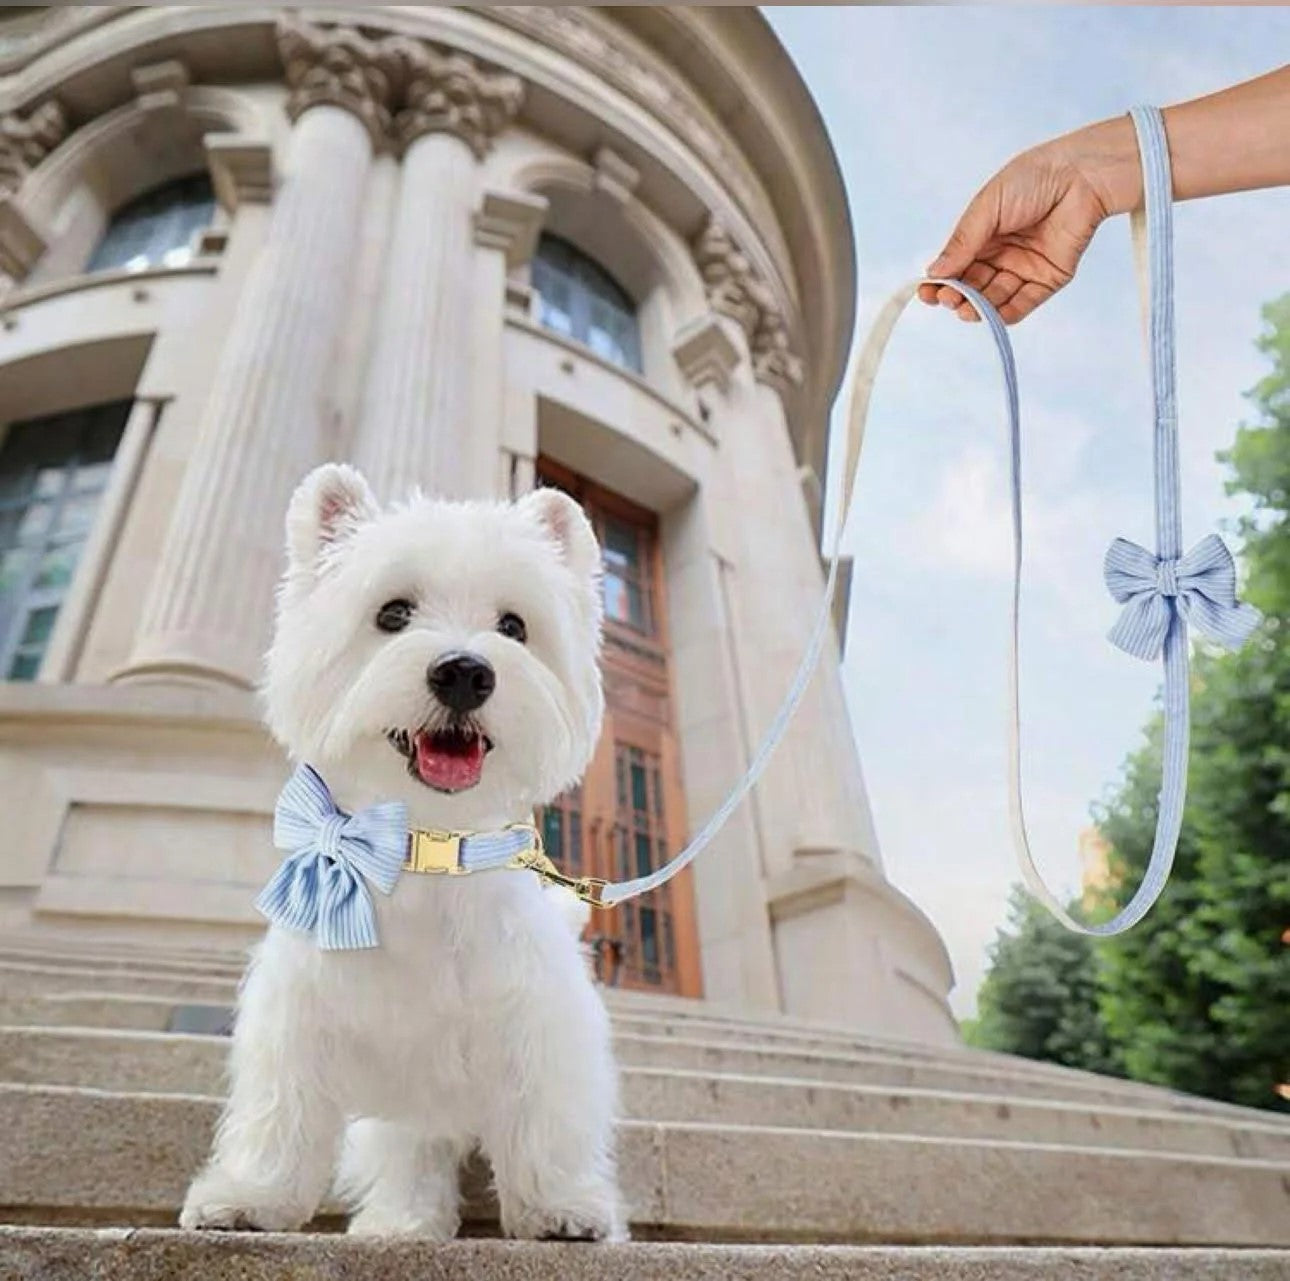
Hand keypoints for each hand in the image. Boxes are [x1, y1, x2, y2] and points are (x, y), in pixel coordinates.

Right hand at [919, 117, 1139, 323]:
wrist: (1083, 174)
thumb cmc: (1034, 178)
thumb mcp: (987, 207)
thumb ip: (963, 242)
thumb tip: (934, 272)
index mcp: (984, 235)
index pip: (956, 266)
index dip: (941, 281)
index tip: (926, 292)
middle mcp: (1002, 254)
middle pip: (973, 286)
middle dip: (958, 296)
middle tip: (948, 298)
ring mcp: (1024, 268)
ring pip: (994, 298)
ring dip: (978, 308)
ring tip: (965, 309)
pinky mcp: (1048, 278)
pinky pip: (1023, 303)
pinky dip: (1005, 313)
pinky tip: (991, 315)